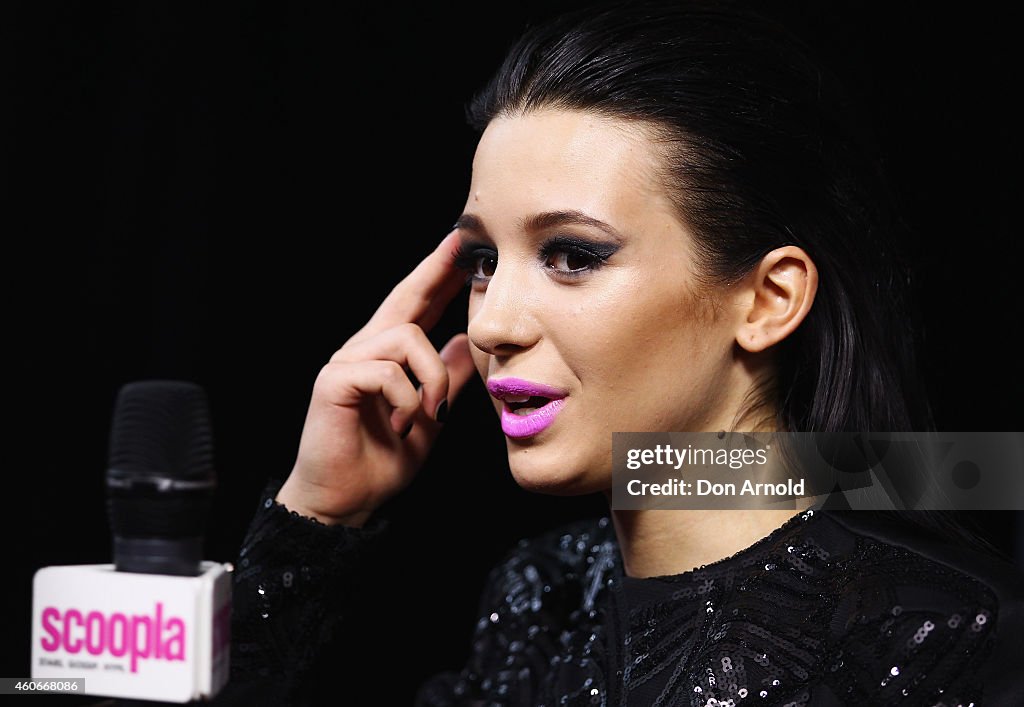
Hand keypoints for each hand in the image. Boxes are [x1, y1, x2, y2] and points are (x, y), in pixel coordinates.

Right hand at [275, 231, 476, 525]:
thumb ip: (444, 381)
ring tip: (430, 413)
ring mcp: (346, 363)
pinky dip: (405, 400)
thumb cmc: (380, 462)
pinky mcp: (334, 382)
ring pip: (406, 338)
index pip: (416, 307)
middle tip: (459, 246)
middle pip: (404, 299)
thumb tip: (465, 344)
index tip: (461, 250)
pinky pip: (385, 372)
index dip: (437, 277)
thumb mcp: (428, 417)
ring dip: (431, 378)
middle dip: (434, 271)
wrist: (344, 501)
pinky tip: (402, 424)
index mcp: (386, 358)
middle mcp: (364, 351)